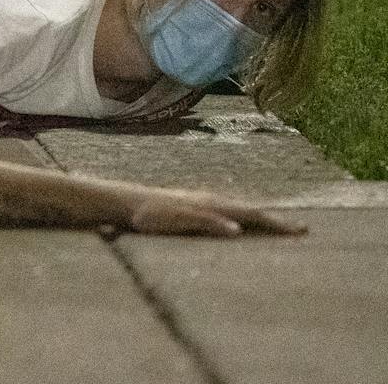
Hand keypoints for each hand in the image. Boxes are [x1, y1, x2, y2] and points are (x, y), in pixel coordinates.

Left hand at [122, 190, 306, 237]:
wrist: (128, 201)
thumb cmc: (151, 215)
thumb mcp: (178, 221)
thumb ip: (207, 224)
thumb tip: (238, 230)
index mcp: (213, 205)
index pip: (253, 215)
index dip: (277, 224)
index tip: (301, 232)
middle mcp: (212, 200)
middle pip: (252, 210)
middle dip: (277, 220)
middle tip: (304, 230)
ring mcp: (205, 201)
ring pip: (241, 208)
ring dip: (263, 217)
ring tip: (281, 225)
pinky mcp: (196, 205)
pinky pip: (229, 211)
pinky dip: (245, 216)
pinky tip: (244, 222)